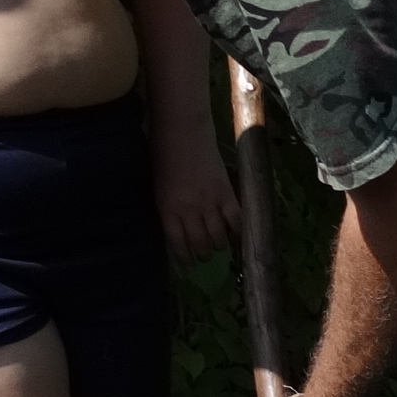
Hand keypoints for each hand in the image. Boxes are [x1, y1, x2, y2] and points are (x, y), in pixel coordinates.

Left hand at [151, 127, 238, 260]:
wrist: (183, 131)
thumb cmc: (164, 155)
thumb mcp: (159, 187)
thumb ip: (170, 209)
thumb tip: (180, 230)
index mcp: (168, 210)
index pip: (178, 244)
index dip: (185, 259)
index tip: (189, 265)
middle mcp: (189, 211)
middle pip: (200, 244)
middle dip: (203, 254)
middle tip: (205, 255)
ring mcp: (210, 204)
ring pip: (218, 237)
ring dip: (219, 245)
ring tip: (219, 245)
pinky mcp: (227, 194)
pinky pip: (236, 222)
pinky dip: (237, 232)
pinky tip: (236, 235)